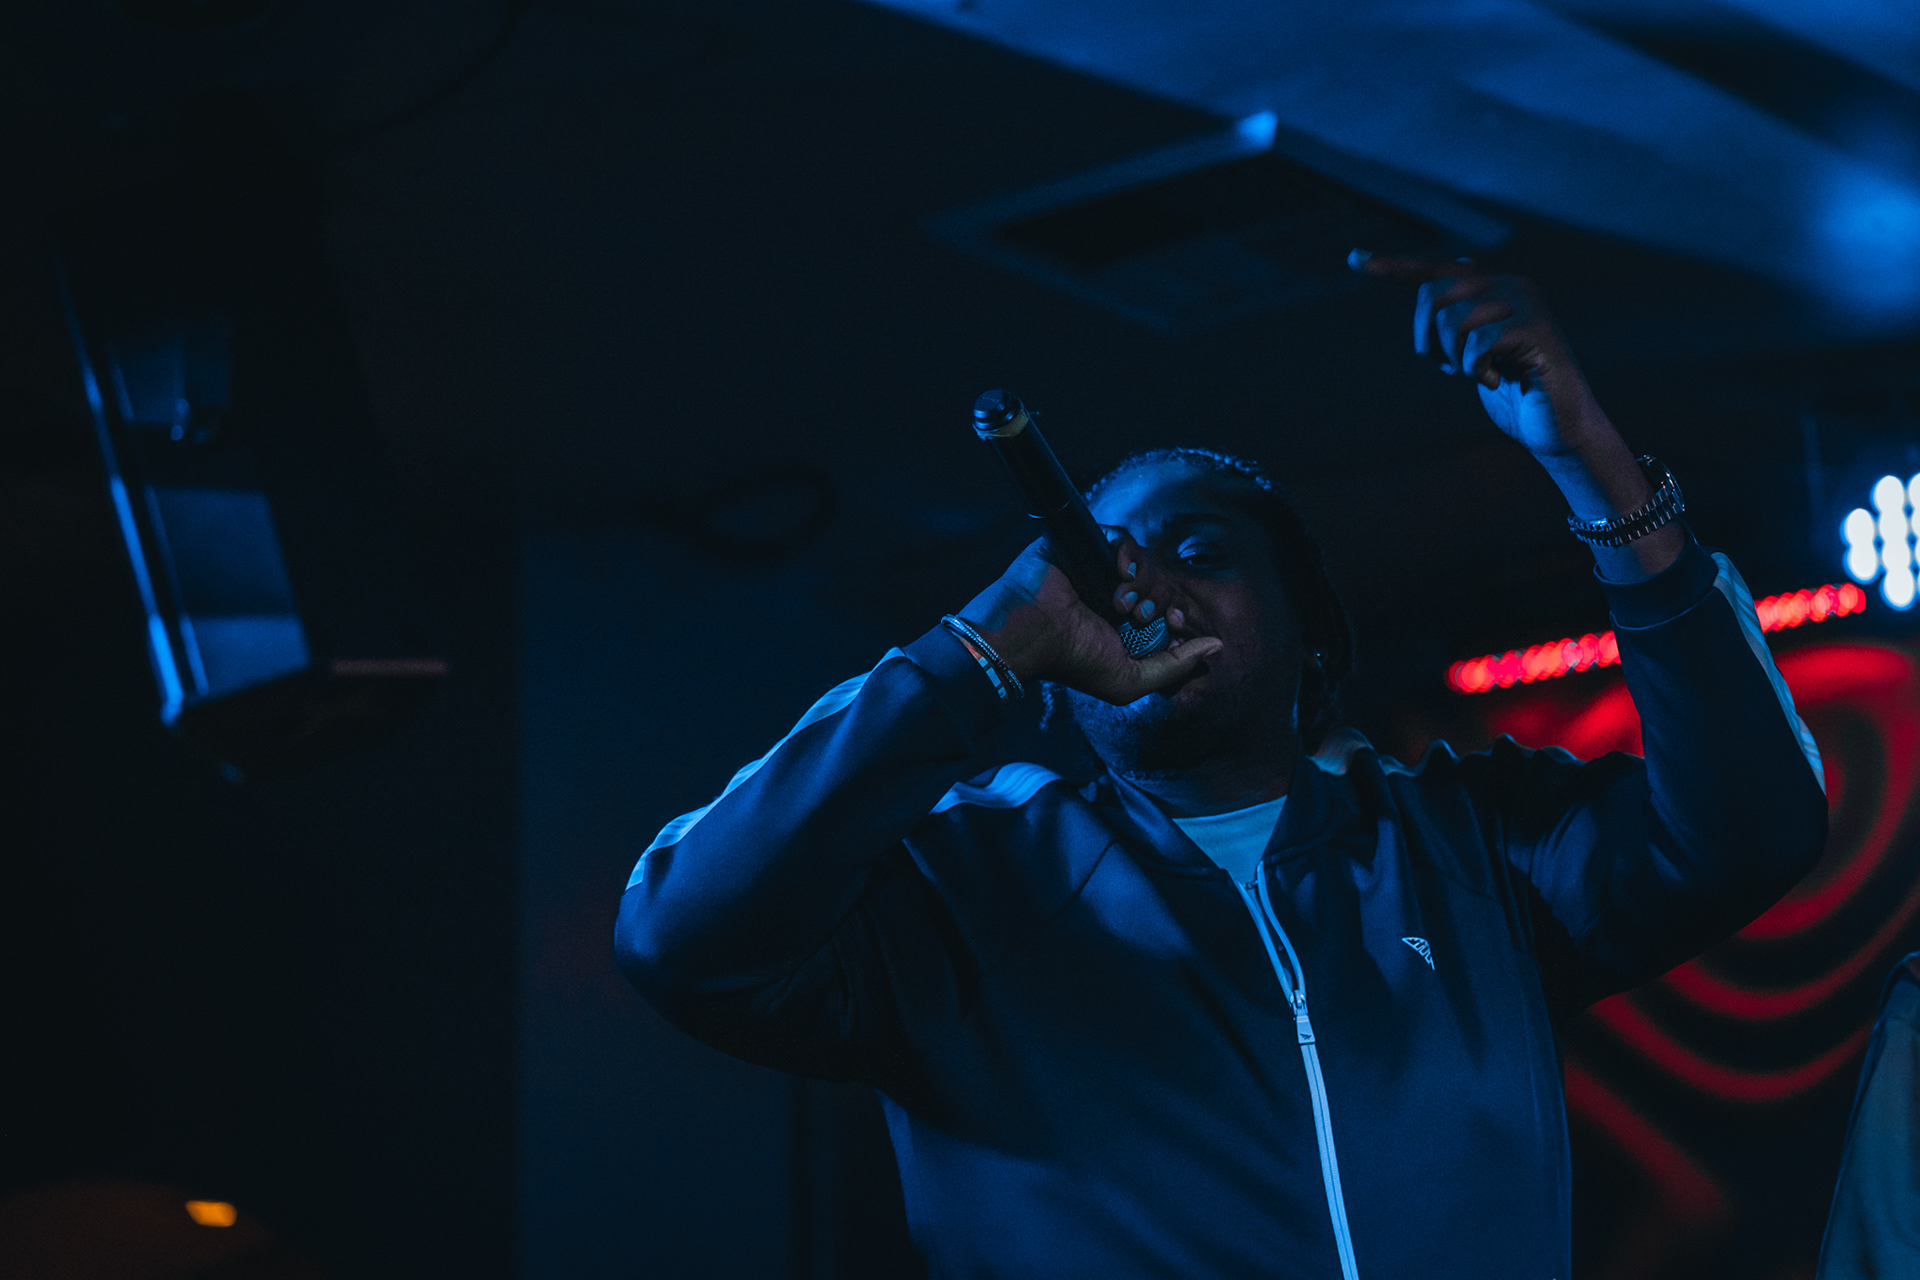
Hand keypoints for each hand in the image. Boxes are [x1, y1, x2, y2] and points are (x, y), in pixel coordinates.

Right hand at [956, 537, 1222, 704]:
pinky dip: (1128, 554)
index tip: (1173, 624)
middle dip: (1159, 601)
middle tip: (1138, 617)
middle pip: (1162, 584)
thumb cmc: (1074, 662)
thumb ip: (1176, 666)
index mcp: (1127, 626)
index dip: (1178, 615)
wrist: (1030, 634)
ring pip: (1146, 561)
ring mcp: (1102, 569)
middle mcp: (1117, 595)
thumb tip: (1218, 646)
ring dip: (1143, 581)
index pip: (1170, 610)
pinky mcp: (1087, 545)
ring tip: (1121, 601)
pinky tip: (1119, 573)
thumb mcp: (1132, 680)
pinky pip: (1122, 538)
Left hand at [1352, 251, 1604, 460]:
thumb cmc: (1512, 391)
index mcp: (1492, 287)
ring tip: (1476, 374)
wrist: (1556, 425)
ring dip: (1453, 358)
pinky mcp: (1536, 329)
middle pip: (1433, 294)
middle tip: (1446, 367)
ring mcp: (1526, 304)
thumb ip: (1456, 324)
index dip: (1394, 266)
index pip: (1435, 270)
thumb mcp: (1474, 354)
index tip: (1355, 260)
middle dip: (1426, 338)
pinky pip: (1478, 343)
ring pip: (1452, 319)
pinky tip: (1494, 381)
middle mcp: (1510, 284)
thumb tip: (1430, 296)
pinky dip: (1475, 370)